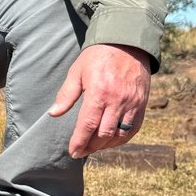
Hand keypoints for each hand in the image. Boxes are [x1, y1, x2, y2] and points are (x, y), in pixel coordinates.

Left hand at [48, 44, 152, 158]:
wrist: (127, 43)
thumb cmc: (98, 56)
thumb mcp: (77, 71)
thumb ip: (67, 94)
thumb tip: (54, 113)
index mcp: (99, 93)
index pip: (88, 125)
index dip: (79, 141)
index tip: (73, 151)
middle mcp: (117, 101)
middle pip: (104, 134)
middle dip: (91, 146)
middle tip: (81, 151)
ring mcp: (132, 103)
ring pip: (120, 134)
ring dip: (106, 145)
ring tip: (94, 147)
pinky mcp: (142, 103)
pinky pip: (134, 128)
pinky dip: (122, 138)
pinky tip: (112, 140)